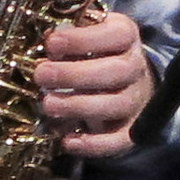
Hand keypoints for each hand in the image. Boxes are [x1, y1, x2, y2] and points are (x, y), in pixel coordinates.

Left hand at [38, 6, 151, 158]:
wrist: (125, 81)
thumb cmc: (96, 53)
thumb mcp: (86, 34)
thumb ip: (68, 35)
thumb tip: (47, 38)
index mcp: (126, 37)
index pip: (117, 35)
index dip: (84, 39)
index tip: (52, 43)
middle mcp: (135, 67)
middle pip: (117, 71)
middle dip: (75, 74)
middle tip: (42, 75)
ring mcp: (136, 99)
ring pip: (117, 104)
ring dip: (79, 106)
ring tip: (48, 106)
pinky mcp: (133, 128)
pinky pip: (120, 140)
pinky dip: (95, 144)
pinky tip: (68, 141)